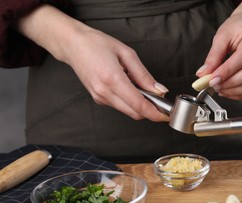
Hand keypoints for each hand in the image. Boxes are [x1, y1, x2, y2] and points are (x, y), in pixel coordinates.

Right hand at [16, 5, 168, 121]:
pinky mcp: (98, 98)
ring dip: (139, 105)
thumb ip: (144, 75)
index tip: (166, 115)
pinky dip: (129, 101)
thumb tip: (159, 90)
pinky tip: (130, 88)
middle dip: (150, 111)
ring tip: (143, 89)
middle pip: (134, 113)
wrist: (72, 45)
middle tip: (160, 101)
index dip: (155, 113)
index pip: (138, 105)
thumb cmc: (97, 44)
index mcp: (112, 79)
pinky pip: (119, 106)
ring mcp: (100, 97)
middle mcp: (104, 92)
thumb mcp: (126, 53)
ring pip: (127, 111)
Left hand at [196, 1, 241, 99]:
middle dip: (231, 83)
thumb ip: (213, 56)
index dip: (227, 71)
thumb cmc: (238, 28)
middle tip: (214, 85)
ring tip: (220, 88)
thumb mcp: (222, 36)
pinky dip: (241, 93)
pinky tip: (229, 90)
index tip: (212, 79)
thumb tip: (204, 74)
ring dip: (236, 90)